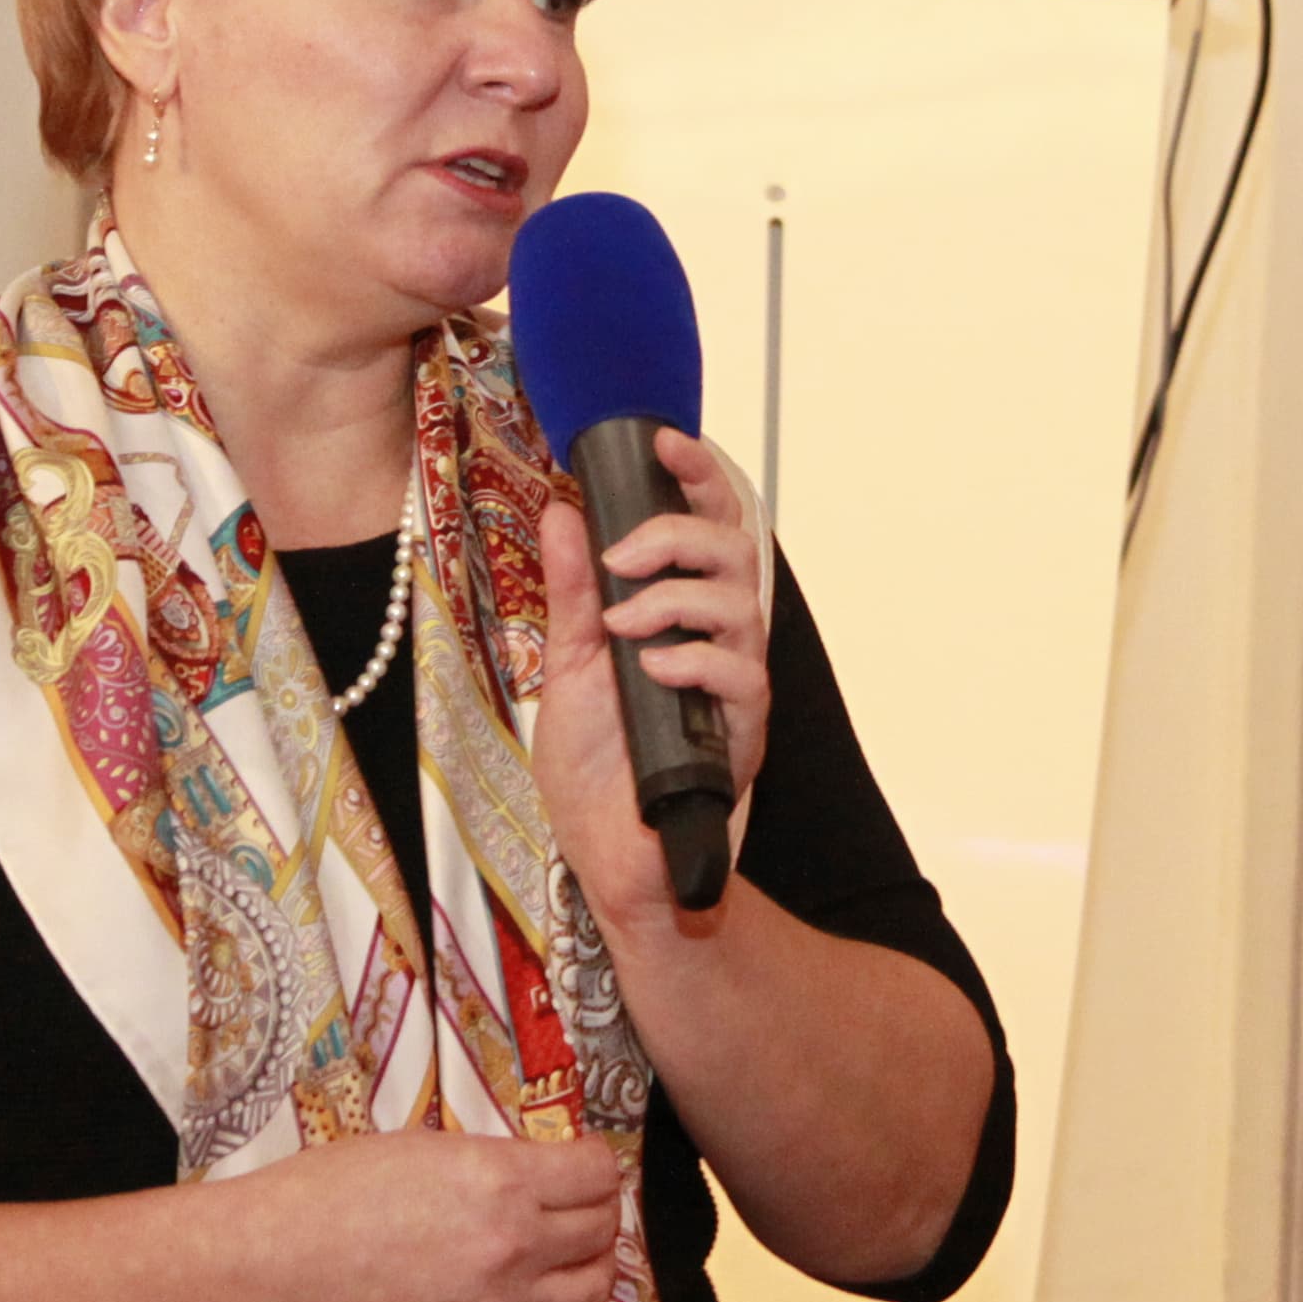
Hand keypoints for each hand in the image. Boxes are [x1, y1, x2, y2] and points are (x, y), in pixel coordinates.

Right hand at [223, 1130, 631, 1301]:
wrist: (263, 1273)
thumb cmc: (323, 1194)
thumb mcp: (418, 1147)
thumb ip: (488, 1160)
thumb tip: (532, 1168)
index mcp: (499, 1180)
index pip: (597, 1173)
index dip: (594, 1164)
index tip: (579, 1164)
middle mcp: (512, 1246)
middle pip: (602, 1230)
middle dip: (597, 1211)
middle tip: (576, 1204)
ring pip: (591, 1292)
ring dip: (591, 1266)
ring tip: (569, 1252)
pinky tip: (545, 1295)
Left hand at [532, 430, 770, 932]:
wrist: (612, 861)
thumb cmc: (596, 770)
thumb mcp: (567, 667)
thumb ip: (572, 593)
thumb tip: (560, 510)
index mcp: (679, 613)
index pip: (706, 525)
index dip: (698, 477)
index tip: (666, 441)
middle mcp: (718, 639)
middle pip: (736, 550)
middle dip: (679, 533)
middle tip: (619, 555)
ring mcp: (735, 685)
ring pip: (741, 605)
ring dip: (675, 598)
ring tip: (623, 623)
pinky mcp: (742, 733)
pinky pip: (739, 675)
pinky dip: (693, 659)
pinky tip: (651, 667)